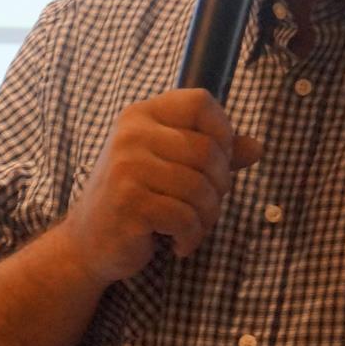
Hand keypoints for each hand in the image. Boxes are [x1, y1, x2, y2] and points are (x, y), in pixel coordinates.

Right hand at [62, 88, 261, 282]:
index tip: (219, 159)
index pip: (200, 102)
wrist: (88, 242)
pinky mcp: (129, 203)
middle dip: (219, 186)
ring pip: (200, 188)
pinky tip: (178, 243)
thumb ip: (212, 153)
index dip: (223, 130)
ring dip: (207, 217)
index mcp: (142, 115)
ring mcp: (127, 168)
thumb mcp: (170, 167)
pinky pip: (186, 218)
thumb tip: (257, 147)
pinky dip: (191, 237)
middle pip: (208, 151)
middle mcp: (132, 135)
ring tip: (191, 228)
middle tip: (205, 206)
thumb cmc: (135, 199)